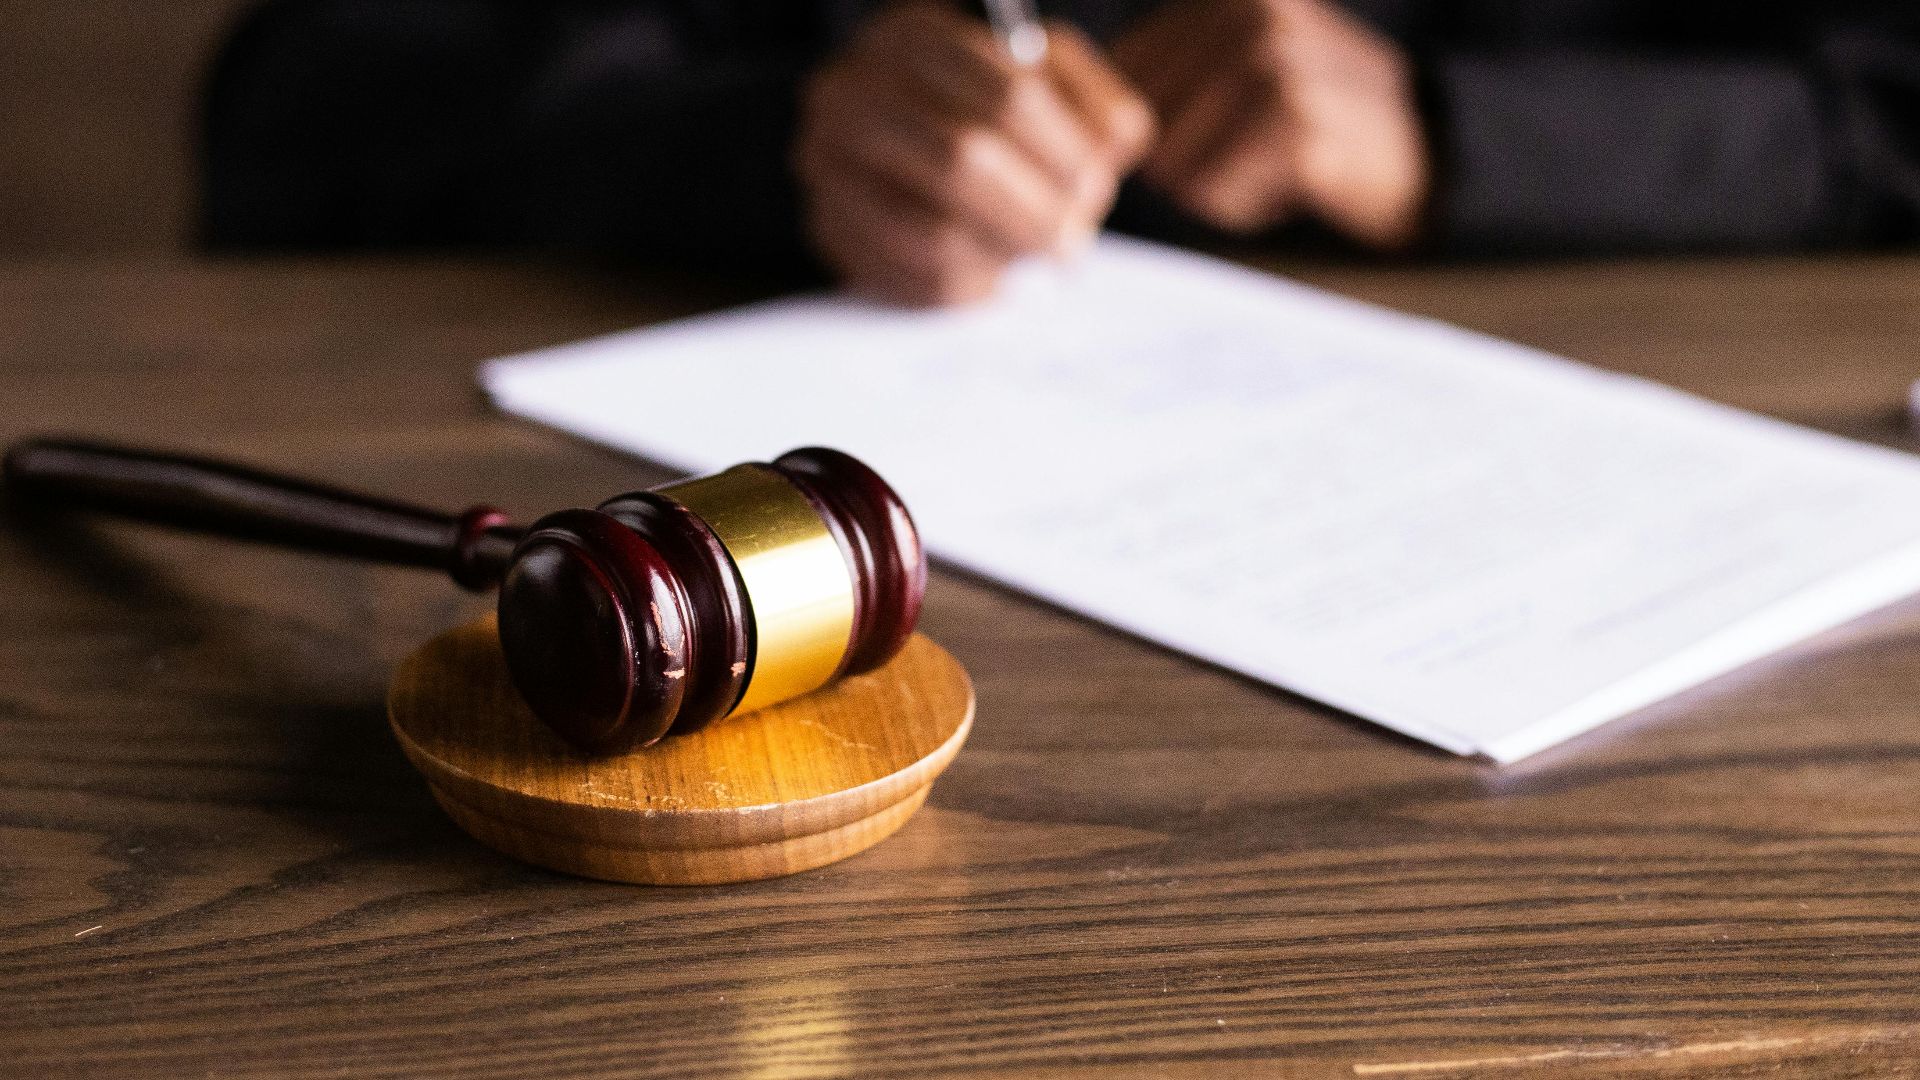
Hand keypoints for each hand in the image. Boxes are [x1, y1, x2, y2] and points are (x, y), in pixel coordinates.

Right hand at [795, 2, 1153, 305]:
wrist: (898, 134)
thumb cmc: (986, 105)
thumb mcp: (1046, 78)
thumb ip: (1093, 102)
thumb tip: (1113, 145)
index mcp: (911, 36)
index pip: (1006, 96)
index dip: (1064, 153)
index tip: (1094, 188)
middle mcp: (850, 92)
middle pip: (963, 161)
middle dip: (1035, 212)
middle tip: (1073, 241)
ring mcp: (827, 164)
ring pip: (933, 232)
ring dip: (1003, 256)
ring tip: (1035, 257)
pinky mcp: (827, 228)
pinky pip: (908, 278)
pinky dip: (968, 287)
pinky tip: (995, 275)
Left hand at [1112, 0, 1427, 249]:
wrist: (1422, 149)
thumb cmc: (1314, 118)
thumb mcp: (1247, 63)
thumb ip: (1169, 69)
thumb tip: (1084, 114)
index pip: (1125, 71)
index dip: (1144, 125)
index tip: (1200, 133)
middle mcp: (1250, 15)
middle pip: (1143, 123)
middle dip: (1180, 158)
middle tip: (1247, 152)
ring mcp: (1275, 66)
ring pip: (1174, 162)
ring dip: (1212, 185)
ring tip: (1269, 164)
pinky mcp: (1294, 126)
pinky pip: (1216, 192)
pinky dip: (1242, 205)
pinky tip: (1288, 183)